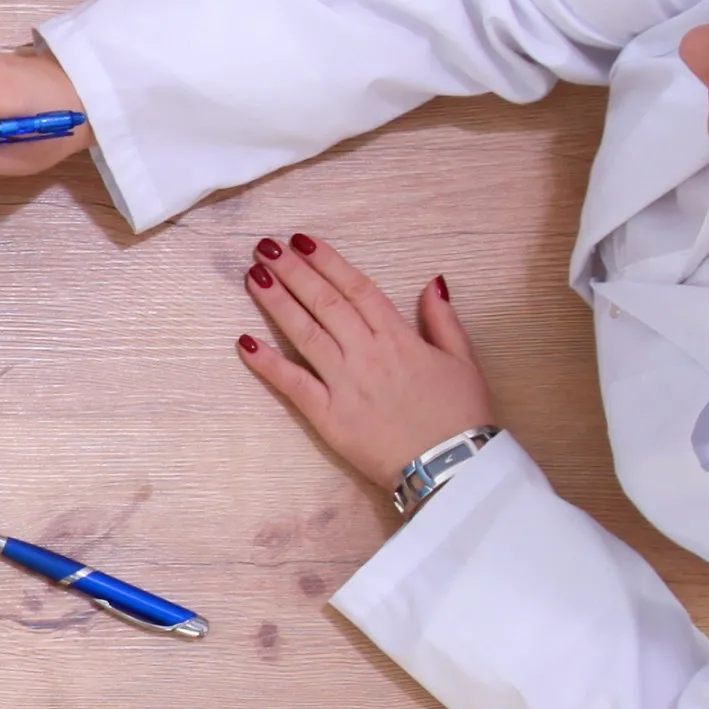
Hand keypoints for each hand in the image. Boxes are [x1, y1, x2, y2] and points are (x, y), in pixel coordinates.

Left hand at [233, 233, 495, 494]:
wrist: (454, 468)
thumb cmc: (461, 416)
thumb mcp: (463, 361)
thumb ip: (444, 320)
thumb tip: (433, 281)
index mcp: (398, 338)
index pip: (357, 288)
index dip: (328, 262)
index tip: (302, 240)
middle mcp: (367, 353)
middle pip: (324, 303)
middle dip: (294, 271)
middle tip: (266, 247)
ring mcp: (345, 383)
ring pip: (305, 333)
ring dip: (277, 303)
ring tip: (254, 276)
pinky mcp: (329, 416)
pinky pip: (294, 384)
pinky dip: (269, 363)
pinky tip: (245, 342)